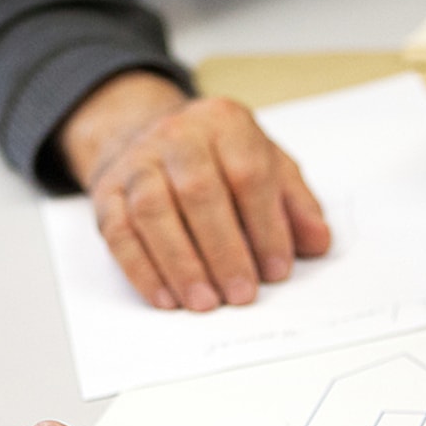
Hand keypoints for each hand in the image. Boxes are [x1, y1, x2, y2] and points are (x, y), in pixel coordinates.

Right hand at [58, 71, 331, 309]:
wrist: (147, 136)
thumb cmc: (218, 160)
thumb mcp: (267, 166)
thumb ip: (295, 204)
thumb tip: (318, 242)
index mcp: (225, 123)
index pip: (249, 173)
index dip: (266, 226)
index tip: (277, 270)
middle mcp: (177, 135)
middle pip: (199, 192)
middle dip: (223, 251)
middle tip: (241, 294)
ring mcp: (137, 163)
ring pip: (153, 212)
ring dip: (181, 264)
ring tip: (205, 302)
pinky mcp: (108, 193)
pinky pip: (120, 233)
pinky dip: (143, 270)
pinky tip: (167, 298)